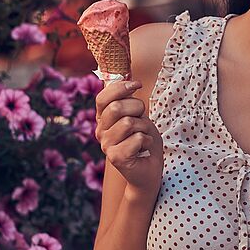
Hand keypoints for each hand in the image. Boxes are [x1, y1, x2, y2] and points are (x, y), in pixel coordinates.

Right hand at [94, 80, 163, 198]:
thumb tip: (129, 80)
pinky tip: (144, 148)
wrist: (149, 170)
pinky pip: (136, 138)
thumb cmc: (144, 141)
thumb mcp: (138, 116)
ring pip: (129, 123)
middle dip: (137, 109)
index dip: (120, 87)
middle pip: (117, 107)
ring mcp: (106, 145)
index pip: (103, 97)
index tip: (137, 85)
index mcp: (103, 118)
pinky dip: (147, 141)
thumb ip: (129, 101)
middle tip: (142, 121)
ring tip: (143, 137)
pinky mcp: (115, 157)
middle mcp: (100, 131)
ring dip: (144, 128)